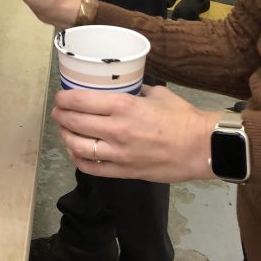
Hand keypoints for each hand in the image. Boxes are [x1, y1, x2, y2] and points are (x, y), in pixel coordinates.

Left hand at [52, 85, 219, 182]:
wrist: (201, 147)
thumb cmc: (182, 117)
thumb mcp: (158, 94)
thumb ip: (137, 92)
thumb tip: (127, 88)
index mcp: (123, 107)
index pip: (81, 101)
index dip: (64, 99)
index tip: (60, 97)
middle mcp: (116, 130)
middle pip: (75, 123)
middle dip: (61, 116)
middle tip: (58, 112)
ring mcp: (119, 154)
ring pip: (79, 147)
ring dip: (66, 138)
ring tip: (64, 131)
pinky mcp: (124, 172)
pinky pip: (93, 168)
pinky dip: (79, 160)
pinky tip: (76, 152)